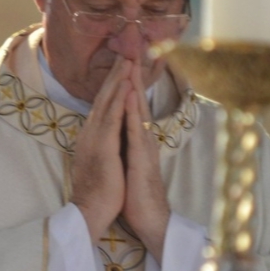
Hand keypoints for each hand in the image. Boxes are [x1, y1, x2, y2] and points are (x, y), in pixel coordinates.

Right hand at [71, 57, 131, 242]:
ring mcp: (95, 138)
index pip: (103, 104)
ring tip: (127, 59)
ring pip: (107, 102)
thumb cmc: (99, 191)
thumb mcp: (102, 161)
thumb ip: (104, 144)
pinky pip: (112, 118)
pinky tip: (126, 86)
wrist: (90, 211)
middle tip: (126, 50)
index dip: (112, 83)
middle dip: (115, 73)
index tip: (122, 65)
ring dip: (118, 79)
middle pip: (104, 96)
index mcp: (92, 136)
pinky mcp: (102, 147)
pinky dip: (119, 100)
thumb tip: (110, 134)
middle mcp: (90, 132)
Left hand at [122, 62, 168, 262]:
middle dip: (132, 76)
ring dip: (134, 86)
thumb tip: (119, 133)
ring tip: (131, 62)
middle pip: (137, 102)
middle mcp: (143, 139)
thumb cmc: (137, 196)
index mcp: (136, 141)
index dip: (126, 85)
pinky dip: (133, 111)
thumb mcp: (128, 165)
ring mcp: (145, 147)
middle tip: (129, 49)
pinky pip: (137, 130)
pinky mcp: (143, 159)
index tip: (122, 62)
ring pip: (139, 110)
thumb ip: (126, 147)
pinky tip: (130, 96)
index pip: (131, 107)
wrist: (150, 221)